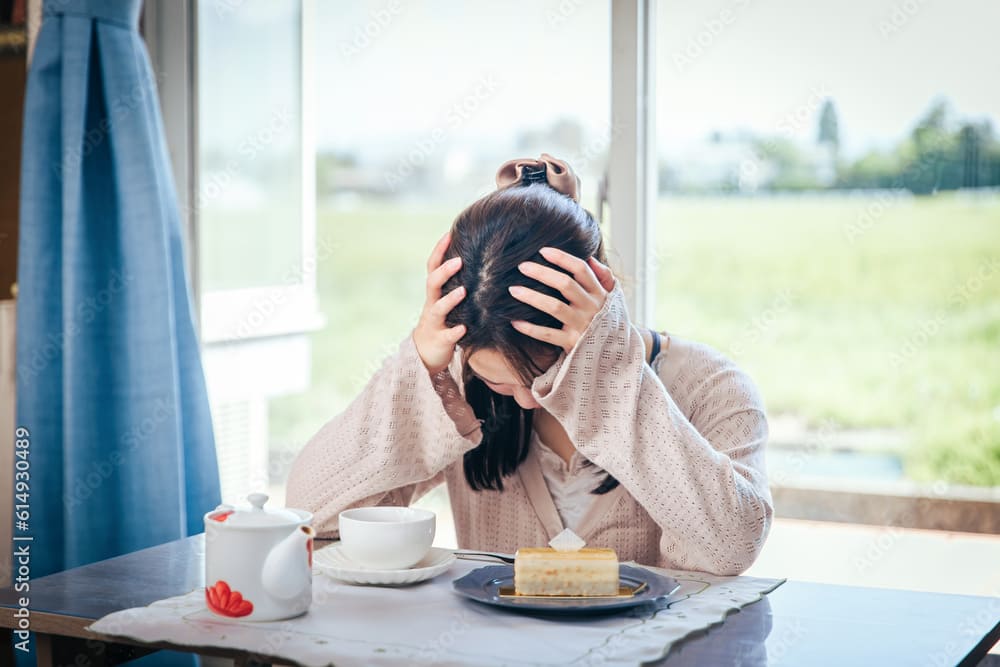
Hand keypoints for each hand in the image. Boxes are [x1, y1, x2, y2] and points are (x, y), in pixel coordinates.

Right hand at [413, 231, 466, 373]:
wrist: (426, 353)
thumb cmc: (443, 321)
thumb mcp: (447, 300)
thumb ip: (458, 282)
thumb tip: (482, 259)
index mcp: (435, 293)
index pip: (433, 267)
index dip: (439, 250)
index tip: (450, 233)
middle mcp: (432, 304)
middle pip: (432, 283)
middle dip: (444, 271)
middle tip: (459, 260)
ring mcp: (434, 322)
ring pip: (438, 308)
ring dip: (449, 299)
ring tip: (463, 291)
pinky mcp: (440, 340)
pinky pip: (447, 336)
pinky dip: (455, 332)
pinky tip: (464, 328)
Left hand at [508, 247, 616, 352]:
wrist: (614, 355)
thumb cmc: (606, 320)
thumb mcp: (612, 298)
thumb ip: (604, 277)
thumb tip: (591, 258)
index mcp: (599, 293)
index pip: (581, 269)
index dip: (562, 258)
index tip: (543, 250)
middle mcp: (591, 307)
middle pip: (565, 284)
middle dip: (542, 273)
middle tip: (521, 266)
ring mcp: (581, 325)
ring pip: (554, 307)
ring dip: (532, 297)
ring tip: (513, 290)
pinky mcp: (572, 343)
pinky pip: (547, 334)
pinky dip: (530, 328)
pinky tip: (514, 321)